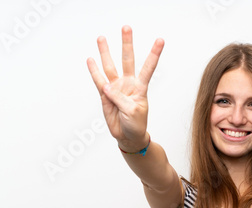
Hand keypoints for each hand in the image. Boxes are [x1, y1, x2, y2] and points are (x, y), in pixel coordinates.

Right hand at [87, 26, 164, 149]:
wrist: (128, 136)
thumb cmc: (136, 124)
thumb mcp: (133, 112)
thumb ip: (120, 99)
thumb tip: (107, 86)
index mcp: (140, 88)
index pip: (148, 67)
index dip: (154, 54)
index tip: (160, 40)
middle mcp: (128, 84)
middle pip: (128, 60)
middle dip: (127, 44)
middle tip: (126, 28)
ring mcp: (116, 88)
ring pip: (110, 67)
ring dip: (106, 52)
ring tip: (101, 38)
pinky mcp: (105, 95)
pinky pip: (98, 80)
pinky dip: (94, 70)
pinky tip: (91, 59)